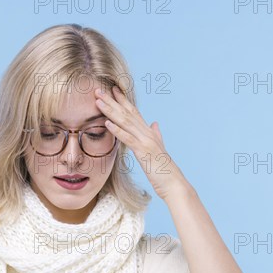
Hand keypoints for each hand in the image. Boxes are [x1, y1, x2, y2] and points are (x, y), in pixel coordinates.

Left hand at [94, 86, 189, 200]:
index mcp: (149, 132)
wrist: (174, 183)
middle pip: (127, 113)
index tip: (112, 90)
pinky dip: (117, 130)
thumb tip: (154, 123)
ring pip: (125, 122)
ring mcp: (145, 141)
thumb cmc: (165, 170)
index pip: (134, 112)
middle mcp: (147, 133)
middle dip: (112, 101)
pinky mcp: (143, 151)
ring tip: (98, 101)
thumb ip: (156, 134)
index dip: (123, 100)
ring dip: (111, 111)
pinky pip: (128, 138)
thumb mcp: (158, 149)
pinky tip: (107, 123)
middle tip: (98, 90)